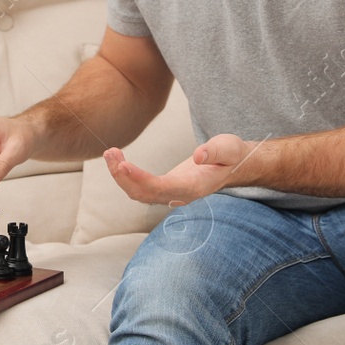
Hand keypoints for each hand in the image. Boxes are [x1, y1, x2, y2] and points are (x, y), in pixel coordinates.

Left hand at [103, 134, 258, 205]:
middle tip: (110, 154)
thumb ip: (215, 152)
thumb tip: (198, 155)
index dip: (140, 179)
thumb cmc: (232, 155)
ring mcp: (171, 194)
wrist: (234, 165)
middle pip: (144, 194)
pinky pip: (141, 187)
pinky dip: (126, 175)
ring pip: (139, 193)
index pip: (161, 188)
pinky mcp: (166, 188)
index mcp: (194, 187)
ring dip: (121, 176)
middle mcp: (180, 195)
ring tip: (110, 153)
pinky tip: (117, 160)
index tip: (123, 165)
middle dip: (123, 177)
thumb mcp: (229, 148)